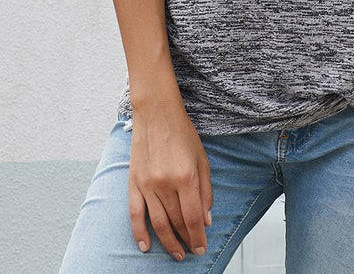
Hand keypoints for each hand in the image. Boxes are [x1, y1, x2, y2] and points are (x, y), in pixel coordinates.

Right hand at [128, 100, 212, 260]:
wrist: (157, 113)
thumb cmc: (182, 133)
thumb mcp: (202, 159)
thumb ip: (206, 191)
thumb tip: (206, 220)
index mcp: (185, 177)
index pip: (192, 218)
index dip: (198, 237)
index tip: (202, 248)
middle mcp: (165, 184)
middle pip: (176, 222)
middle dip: (186, 240)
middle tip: (192, 250)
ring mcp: (147, 185)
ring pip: (158, 223)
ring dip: (168, 242)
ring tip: (176, 253)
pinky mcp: (134, 183)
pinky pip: (135, 214)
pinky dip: (139, 233)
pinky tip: (146, 246)